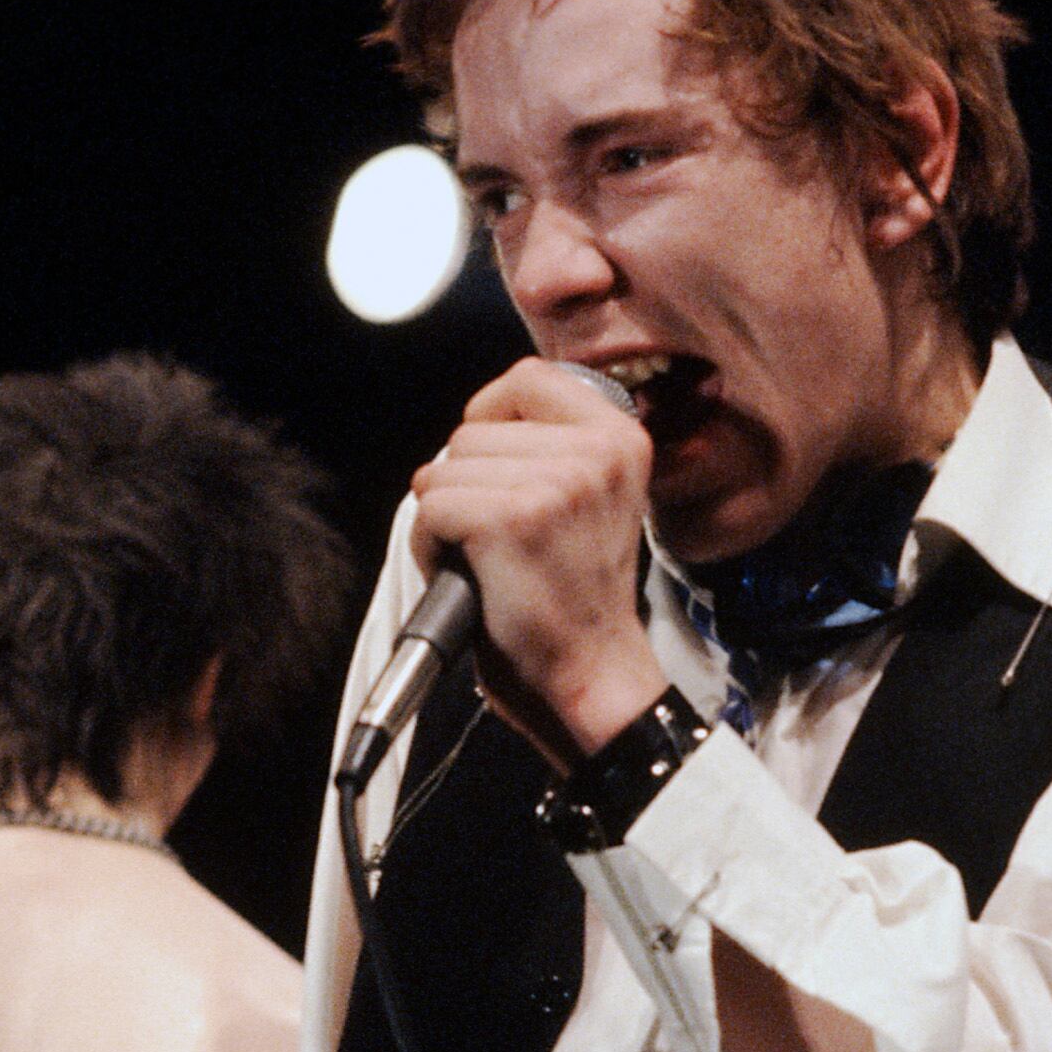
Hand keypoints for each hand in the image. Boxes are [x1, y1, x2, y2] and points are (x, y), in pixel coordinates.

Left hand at [409, 359, 670, 765]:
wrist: (591, 673)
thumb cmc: (578, 595)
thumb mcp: (592, 497)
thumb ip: (553, 448)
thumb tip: (476, 423)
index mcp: (622, 437)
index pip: (528, 377)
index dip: (490, 412)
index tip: (489, 457)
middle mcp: (596, 452)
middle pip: (472, 429)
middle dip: (463, 481)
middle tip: (496, 537)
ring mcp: (554, 483)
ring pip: (443, 469)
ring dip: (444, 516)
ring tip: (486, 558)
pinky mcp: (508, 520)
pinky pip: (430, 509)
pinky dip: (430, 545)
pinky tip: (467, 573)